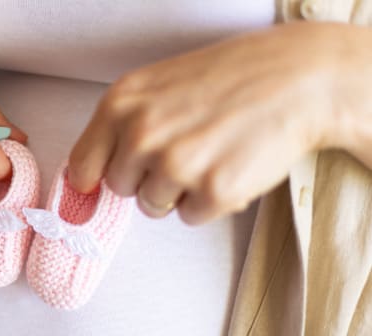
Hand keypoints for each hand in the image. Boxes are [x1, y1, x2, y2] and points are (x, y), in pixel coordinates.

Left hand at [69, 22, 366, 224]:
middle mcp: (142, 135)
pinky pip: (190, 216)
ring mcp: (177, 164)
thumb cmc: (225, 80)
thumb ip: (120, 126)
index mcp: (121, 105)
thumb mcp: (155, 87)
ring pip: (153, 207)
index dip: (94, 180)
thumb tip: (88, 176)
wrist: (294, 79)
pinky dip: (208, 202)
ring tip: (208, 155)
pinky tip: (227, 167)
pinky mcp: (214, 190)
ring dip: (178, 191)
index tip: (105, 183)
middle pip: (120, 189)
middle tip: (181, 151)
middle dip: (145, 179)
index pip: (81, 167)